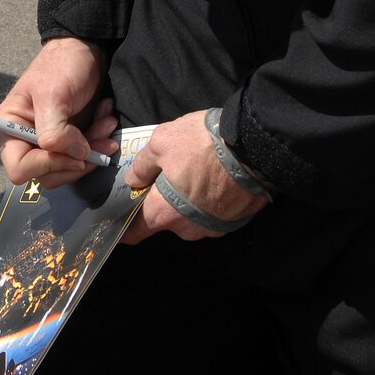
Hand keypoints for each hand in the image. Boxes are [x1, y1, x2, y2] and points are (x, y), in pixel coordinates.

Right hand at [0, 38, 114, 188]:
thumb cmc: (61, 65)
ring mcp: (47, 143)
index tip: (72, 148)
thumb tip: (74, 157)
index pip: (19, 169)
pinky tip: (105, 121)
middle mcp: (24, 140)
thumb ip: (54, 132)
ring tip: (106, 126)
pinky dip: (98, 144)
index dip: (47, 164)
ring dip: (92, 152)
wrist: (85, 50)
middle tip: (98, 141)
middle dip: (75, 160)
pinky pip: (82, 158)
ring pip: (68, 169)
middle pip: (45, 176)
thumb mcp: (53, 95)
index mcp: (10, 129)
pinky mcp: (67, 142)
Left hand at [121, 108, 270, 243]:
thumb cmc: (203, 145)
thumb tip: (133, 179)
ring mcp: (212, 228)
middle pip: (164, 219)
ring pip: (189, 217)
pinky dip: (209, 201)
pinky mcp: (234, 222)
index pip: (134, 231)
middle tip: (166, 174)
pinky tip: (213, 177)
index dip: (124, 224)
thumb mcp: (161, 142)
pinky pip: (211, 214)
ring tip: (193, 171)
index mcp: (163, 213)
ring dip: (187, 200)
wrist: (255, 148)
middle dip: (162, 201)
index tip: (119, 215)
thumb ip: (142, 165)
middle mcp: (186, 228)